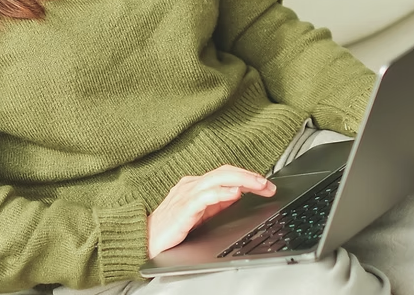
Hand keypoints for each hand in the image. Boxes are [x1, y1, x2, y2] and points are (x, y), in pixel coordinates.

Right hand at [146, 165, 276, 258]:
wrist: (146, 240)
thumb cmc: (171, 227)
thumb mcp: (200, 213)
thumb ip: (217, 203)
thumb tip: (239, 194)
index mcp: (196, 185)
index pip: (225, 174)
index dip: (247, 176)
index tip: (266, 185)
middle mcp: (191, 185)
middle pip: (224, 172)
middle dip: (249, 176)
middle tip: (267, 184)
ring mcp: (186, 194)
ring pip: (217, 179)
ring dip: (241, 181)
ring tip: (258, 185)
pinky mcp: (183, 208)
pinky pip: (204, 196)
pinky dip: (221, 193)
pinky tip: (234, 194)